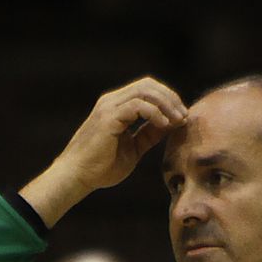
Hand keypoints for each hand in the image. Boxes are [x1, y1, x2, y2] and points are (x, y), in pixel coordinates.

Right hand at [22, 78, 188, 225]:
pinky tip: (164, 125)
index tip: (182, 116)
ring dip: (166, 104)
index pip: (146, 89)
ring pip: (144, 91)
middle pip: (148, 84)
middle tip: (184, 115)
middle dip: (170, 97)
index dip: (167, 98)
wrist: (78, 176)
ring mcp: (109, 107)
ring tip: (178, 120)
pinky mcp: (108, 117)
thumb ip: (149, 135)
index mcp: (117, 106)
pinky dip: (155, 113)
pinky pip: (137, 106)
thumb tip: (171, 125)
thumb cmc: (102, 166)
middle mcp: (112, 101)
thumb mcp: (134, 148)